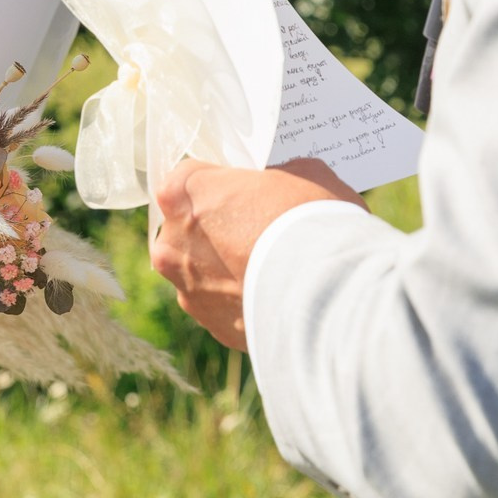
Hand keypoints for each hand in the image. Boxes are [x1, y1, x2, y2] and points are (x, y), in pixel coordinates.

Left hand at [150, 157, 362, 349]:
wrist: (326, 291)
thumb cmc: (308, 218)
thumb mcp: (302, 171)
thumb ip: (274, 176)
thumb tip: (275, 187)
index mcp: (181, 193)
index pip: (189, 178)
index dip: (220, 183)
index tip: (244, 190)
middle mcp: (171, 242)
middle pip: (190, 228)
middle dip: (219, 229)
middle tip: (261, 228)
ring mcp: (187, 289)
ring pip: (204, 272)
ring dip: (228, 270)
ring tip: (272, 269)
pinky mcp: (211, 326)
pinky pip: (224, 307)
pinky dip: (243, 302)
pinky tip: (276, 297)